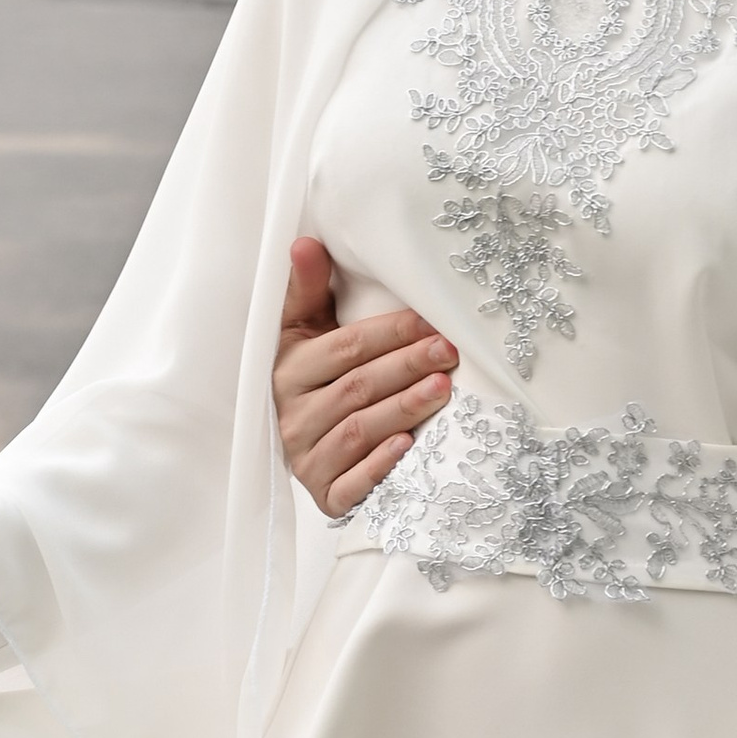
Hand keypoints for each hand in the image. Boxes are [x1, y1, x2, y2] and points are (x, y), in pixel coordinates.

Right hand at [274, 238, 458, 517]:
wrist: (302, 443)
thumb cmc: (313, 377)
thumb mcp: (305, 332)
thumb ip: (308, 290)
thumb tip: (305, 241)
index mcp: (287, 371)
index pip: (342, 349)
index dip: (387, 334)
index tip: (429, 322)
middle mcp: (292, 416)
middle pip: (356, 388)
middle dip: (405, 367)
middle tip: (448, 351)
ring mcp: (306, 459)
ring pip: (358, 431)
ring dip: (402, 410)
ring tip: (442, 389)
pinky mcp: (324, 495)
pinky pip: (351, 483)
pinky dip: (379, 465)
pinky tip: (409, 448)